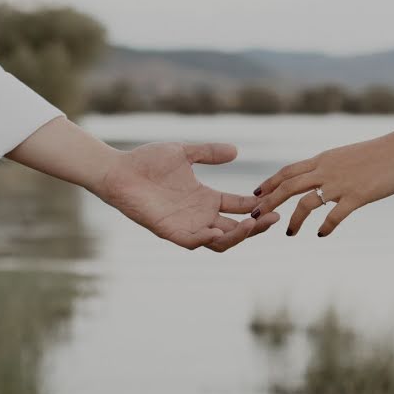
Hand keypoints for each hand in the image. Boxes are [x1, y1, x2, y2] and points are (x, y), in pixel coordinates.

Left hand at [95, 141, 279, 250]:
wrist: (118, 171)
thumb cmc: (147, 161)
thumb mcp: (184, 153)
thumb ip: (208, 153)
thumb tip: (236, 151)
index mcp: (206, 198)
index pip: (239, 207)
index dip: (257, 207)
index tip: (275, 200)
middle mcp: (199, 215)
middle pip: (236, 228)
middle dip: (257, 226)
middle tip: (275, 218)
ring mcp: (186, 225)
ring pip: (220, 241)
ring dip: (238, 235)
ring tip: (253, 224)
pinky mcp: (170, 231)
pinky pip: (193, 242)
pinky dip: (208, 239)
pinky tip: (220, 231)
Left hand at [251, 116, 393, 236]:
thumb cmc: (380, 154)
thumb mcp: (347, 157)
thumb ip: (331, 167)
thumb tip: (320, 179)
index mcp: (324, 160)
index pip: (288, 171)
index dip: (270, 183)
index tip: (256, 195)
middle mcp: (327, 170)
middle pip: (288, 186)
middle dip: (269, 202)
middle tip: (255, 216)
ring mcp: (341, 183)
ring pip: (307, 202)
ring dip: (294, 219)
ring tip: (289, 233)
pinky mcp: (358, 195)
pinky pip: (335, 214)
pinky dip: (325, 226)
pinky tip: (321, 235)